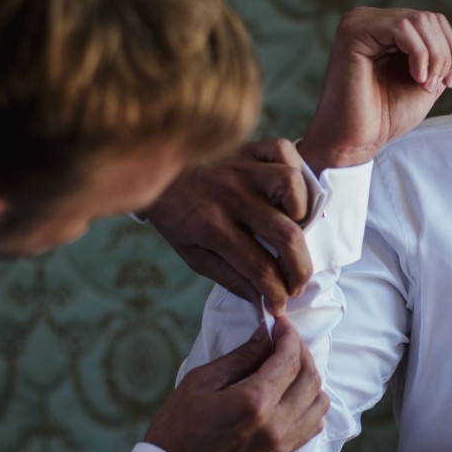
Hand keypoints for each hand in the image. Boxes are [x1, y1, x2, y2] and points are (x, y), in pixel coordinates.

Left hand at [140, 139, 312, 313]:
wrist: (148, 169)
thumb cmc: (175, 215)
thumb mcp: (192, 254)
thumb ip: (230, 278)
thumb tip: (264, 303)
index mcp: (211, 226)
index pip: (258, 266)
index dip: (276, 293)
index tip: (281, 305)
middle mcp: (229, 195)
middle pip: (285, 234)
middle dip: (301, 268)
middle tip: (299, 283)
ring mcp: (240, 167)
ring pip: (290, 184)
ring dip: (302, 212)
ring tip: (296, 229)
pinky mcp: (247, 146)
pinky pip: (284, 150)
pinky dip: (296, 170)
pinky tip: (291, 192)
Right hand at [144, 320, 327, 451]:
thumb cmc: (177, 430)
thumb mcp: (200, 383)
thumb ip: (239, 357)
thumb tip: (265, 334)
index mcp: (254, 402)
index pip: (289, 359)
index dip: (289, 335)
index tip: (280, 323)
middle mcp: (276, 423)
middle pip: (310, 378)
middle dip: (302, 352)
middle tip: (285, 340)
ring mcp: (282, 443)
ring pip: (319, 402)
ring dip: (311, 378)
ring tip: (290, 366)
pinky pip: (313, 426)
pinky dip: (311, 405)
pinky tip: (293, 395)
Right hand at [300, 8, 451, 172]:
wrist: (356, 142)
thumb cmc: (386, 115)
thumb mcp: (432, 79)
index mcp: (384, 27)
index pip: (433, 20)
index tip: (447, 83)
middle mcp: (368, 19)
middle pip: (429, 18)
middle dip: (445, 54)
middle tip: (436, 85)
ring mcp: (358, 23)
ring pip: (419, 21)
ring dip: (435, 57)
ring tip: (424, 84)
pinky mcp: (352, 33)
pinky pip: (403, 28)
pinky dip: (420, 54)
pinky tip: (416, 78)